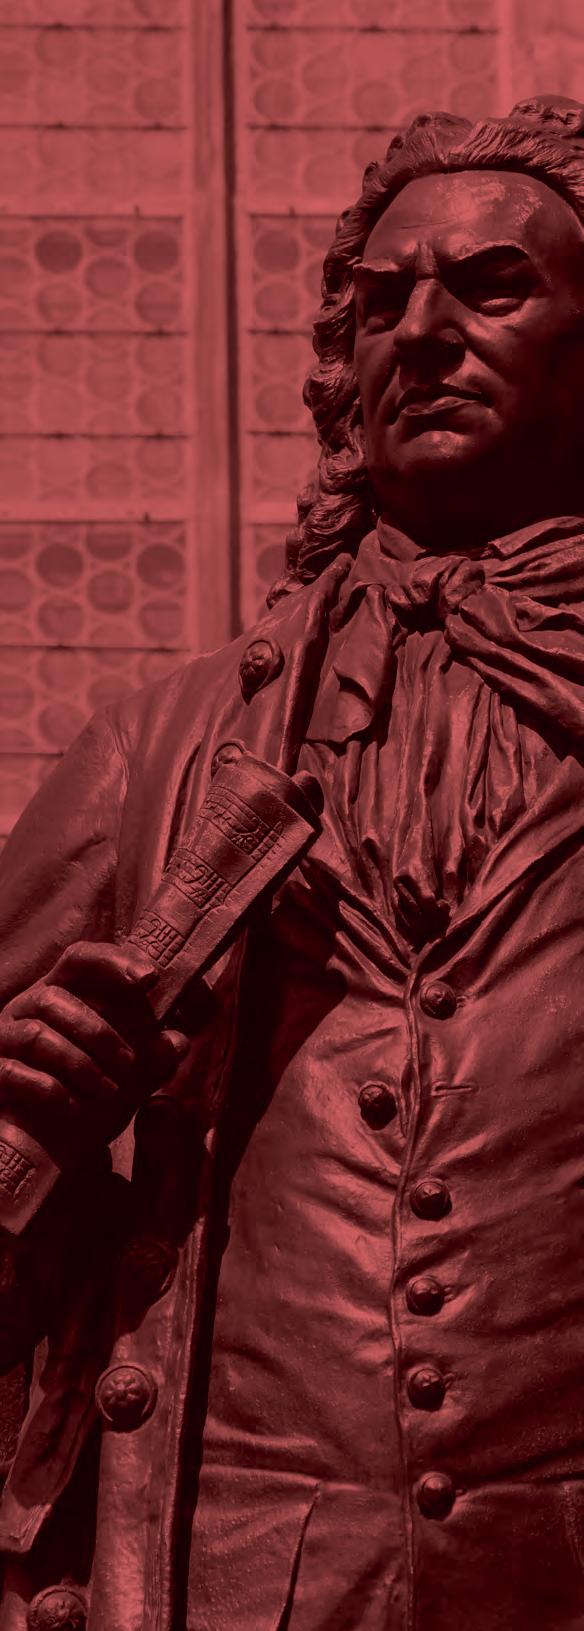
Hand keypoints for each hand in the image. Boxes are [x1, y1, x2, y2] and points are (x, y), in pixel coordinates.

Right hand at [0, 941, 189, 1157]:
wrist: (46, 1144)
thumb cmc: (86, 1095)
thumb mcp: (127, 1077)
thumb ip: (152, 1059)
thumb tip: (179, 1041)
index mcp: (61, 994)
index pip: (80, 959)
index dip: (113, 961)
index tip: (150, 979)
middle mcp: (25, 1008)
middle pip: (56, 998)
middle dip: (100, 1033)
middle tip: (130, 1066)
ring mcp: (2, 1039)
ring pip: (36, 1035)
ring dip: (79, 1064)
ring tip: (108, 1092)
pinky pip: (13, 1072)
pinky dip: (49, 1090)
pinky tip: (75, 1108)